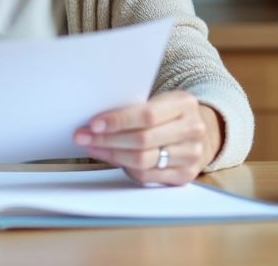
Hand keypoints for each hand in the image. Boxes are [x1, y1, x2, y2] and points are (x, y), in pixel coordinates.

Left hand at [72, 91, 222, 184]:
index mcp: (185, 104)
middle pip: (142, 140)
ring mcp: (191, 155)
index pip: (147, 115)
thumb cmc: (167, 113)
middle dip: (107, 139)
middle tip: (84, 137)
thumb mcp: (158, 101)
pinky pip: (146, 176)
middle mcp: (192, 129)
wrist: (194, 131)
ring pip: (143, 160)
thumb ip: (134, 109)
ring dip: (111, 154)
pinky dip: (125, 167)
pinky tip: (111, 158)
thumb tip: (96, 122)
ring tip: (93, 147)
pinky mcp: (185, 175)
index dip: (118, 121)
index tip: (94, 124)